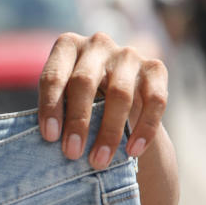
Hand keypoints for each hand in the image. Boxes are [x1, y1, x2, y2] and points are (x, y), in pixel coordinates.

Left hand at [37, 32, 167, 168]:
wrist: (119, 102)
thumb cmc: (79, 103)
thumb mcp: (63, 100)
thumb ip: (57, 111)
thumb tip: (51, 141)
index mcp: (67, 46)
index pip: (54, 76)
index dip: (51, 107)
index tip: (50, 137)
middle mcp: (97, 44)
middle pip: (84, 82)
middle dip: (77, 121)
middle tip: (72, 153)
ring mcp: (128, 54)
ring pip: (119, 94)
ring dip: (109, 132)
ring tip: (99, 161)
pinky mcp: (155, 68)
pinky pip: (154, 100)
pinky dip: (145, 129)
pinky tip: (134, 151)